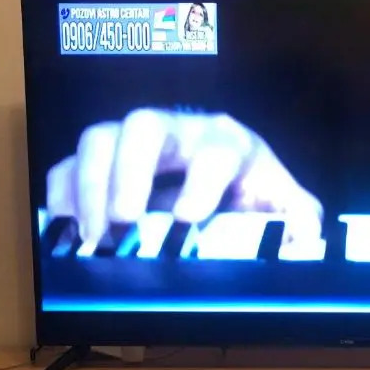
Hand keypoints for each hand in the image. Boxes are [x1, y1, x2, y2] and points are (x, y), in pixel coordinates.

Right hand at [46, 109, 322, 248]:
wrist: (231, 186)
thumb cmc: (257, 196)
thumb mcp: (289, 209)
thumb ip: (301, 224)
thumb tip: (306, 243)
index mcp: (228, 144)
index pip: (217, 149)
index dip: (202, 180)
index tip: (188, 218)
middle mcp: (179, 134)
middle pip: (146, 126)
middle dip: (130, 170)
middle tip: (125, 220)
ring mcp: (135, 146)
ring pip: (101, 138)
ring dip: (91, 185)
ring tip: (96, 234)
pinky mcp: (105, 167)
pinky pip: (70, 165)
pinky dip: (63, 192)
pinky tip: (65, 224)